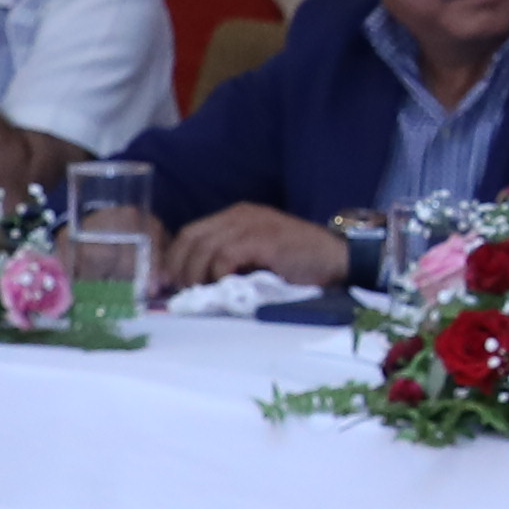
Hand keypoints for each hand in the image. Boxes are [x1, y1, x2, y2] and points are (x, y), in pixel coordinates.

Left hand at [159, 203, 345, 292]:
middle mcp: (240, 215)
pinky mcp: (262, 239)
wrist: (337, 259)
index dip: (175, 258)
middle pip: (191, 238)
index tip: (170, 283)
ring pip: (204, 248)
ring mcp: (252, 225)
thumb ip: (230, 257)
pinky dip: (219, 273)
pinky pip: (224, 256)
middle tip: (182, 292)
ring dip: (198, 274)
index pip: (190, 232)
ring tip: (203, 293)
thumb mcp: (258, 253)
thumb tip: (195, 281)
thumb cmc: (300, 262)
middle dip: (180, 268)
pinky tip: (225, 285)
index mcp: (237, 215)